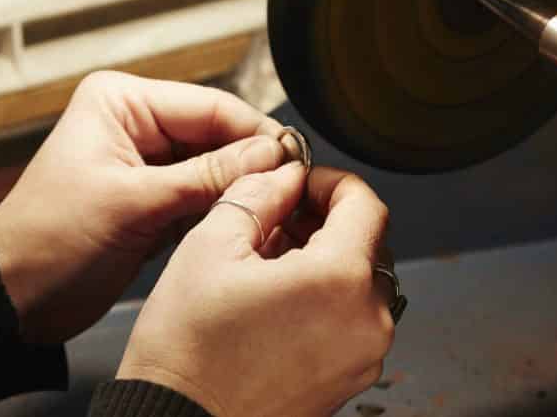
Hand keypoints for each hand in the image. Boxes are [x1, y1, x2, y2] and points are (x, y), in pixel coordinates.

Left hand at [0, 71, 286, 344]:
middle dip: (251, 160)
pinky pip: (202, 194)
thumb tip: (270, 153)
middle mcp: (136, 124)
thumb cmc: (49, 240)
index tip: (292, 156)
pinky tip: (249, 218)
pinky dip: (224, 207)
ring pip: (215, 166)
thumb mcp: (134, 203)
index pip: (208, 105)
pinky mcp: (154, 199)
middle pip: (216, 134)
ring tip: (277, 204)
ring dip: (241, 185)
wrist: (12, 298)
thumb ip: (207, 176)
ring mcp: (147, 163)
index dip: (254, 131)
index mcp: (121, 103)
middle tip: (293, 184)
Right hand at [116, 165, 395, 416]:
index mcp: (340, 280)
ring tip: (271, 261)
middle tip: (279, 217)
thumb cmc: (188, 351)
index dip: (330, 182)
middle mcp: (366, 321)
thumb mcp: (211, 246)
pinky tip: (278, 298)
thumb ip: (258, 196)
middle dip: (326, 220)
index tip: (302, 182)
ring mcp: (362, 356)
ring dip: (325, 259)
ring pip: (361, 282)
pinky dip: (326, 298)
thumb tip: (284, 176)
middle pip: (368, 243)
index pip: (365, 203)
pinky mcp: (348, 380)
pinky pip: (352, 320)